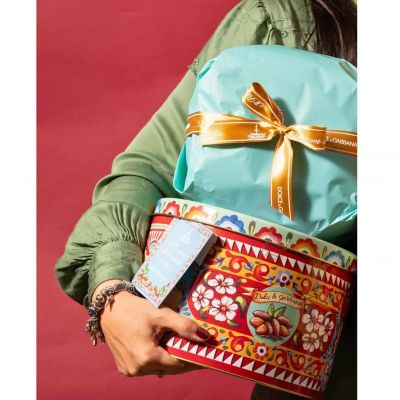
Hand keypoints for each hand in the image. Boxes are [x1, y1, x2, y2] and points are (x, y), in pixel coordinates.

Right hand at [93, 280, 209, 376]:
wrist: (109, 307)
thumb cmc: (134, 309)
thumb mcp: (161, 314)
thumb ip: (183, 326)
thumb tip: (205, 337)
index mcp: (146, 358)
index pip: (179, 364)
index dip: (193, 357)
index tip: (206, 352)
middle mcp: (137, 369)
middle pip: (169, 367)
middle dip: (182, 356)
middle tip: (194, 344)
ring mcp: (129, 370)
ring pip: (158, 367)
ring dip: (168, 357)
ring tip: (176, 341)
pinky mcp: (125, 367)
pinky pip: (147, 366)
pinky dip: (156, 357)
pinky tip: (160, 344)